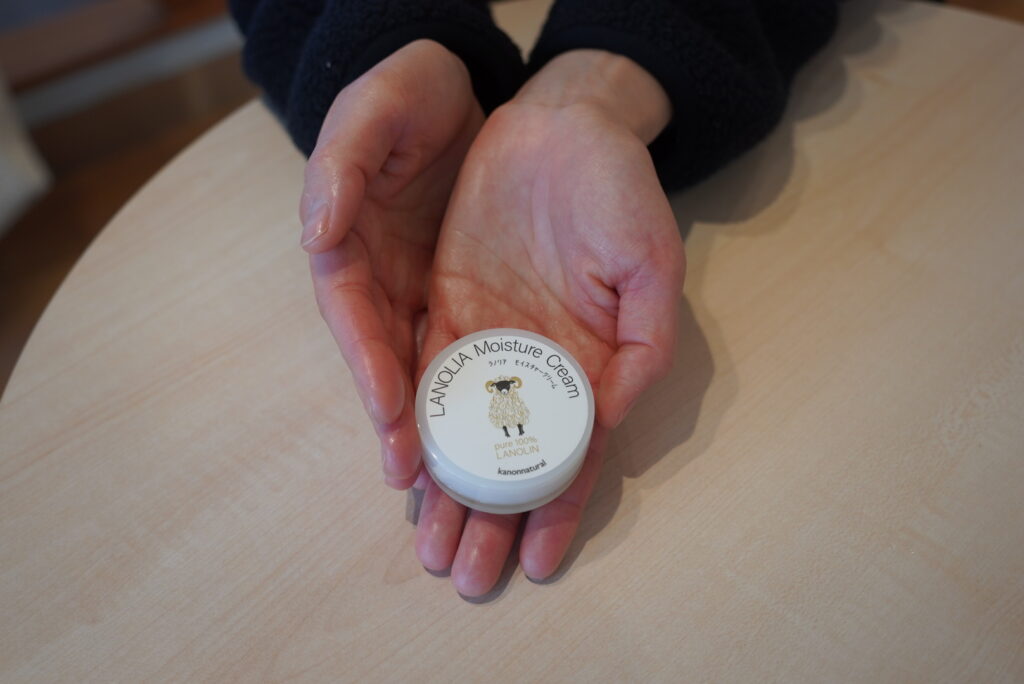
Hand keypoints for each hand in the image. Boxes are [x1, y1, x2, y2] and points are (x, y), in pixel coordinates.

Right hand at [302, 40, 483, 487]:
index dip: (368, 366)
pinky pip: (470, 349)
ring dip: (438, 428)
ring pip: (428, 370)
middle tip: (416, 486)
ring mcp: (420, 289)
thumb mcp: (373, 108)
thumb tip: (316, 230)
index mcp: (348, 244)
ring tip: (457, 487)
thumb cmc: (407, 91)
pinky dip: (479, 392)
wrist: (461, 86)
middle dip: (400, 426)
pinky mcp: (461, 291)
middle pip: (387, 362)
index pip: (354, 315)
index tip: (389, 413)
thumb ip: (341, 163)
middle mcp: (381, 280)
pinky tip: (496, 433)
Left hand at [414, 51, 685, 594]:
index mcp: (592, 364)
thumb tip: (609, 417)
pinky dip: (416, 424)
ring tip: (432, 544)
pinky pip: (428, 376)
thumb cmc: (618, 193)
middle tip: (467, 575)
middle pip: (512, 458)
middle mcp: (539, 366)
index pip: (574, 455)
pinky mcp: (448, 308)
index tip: (537, 560)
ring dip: (450, 491)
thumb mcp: (651, 263)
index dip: (557, 510)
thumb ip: (645, 343)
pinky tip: (408, 469)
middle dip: (491, 518)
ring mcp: (491, 340)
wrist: (560, 129)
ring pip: (466, 431)